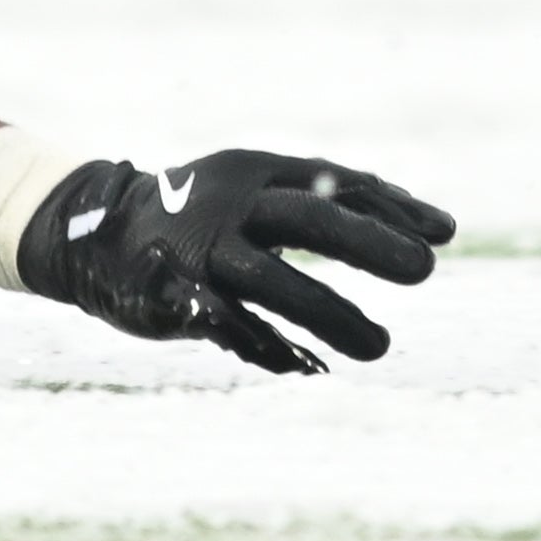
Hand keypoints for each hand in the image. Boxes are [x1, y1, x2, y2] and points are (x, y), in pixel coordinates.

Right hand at [16, 147, 454, 372]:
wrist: (96, 232)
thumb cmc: (207, 213)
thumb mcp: (264, 193)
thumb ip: (336, 205)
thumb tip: (436, 228)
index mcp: (256, 172)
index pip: (333, 182)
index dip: (388, 206)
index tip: (444, 233)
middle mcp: (231, 204)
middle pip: (308, 217)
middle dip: (366, 241)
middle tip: (425, 270)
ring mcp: (200, 252)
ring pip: (272, 280)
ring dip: (329, 313)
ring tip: (381, 347)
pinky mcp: (171, 297)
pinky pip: (227, 325)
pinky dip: (268, 347)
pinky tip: (306, 369)